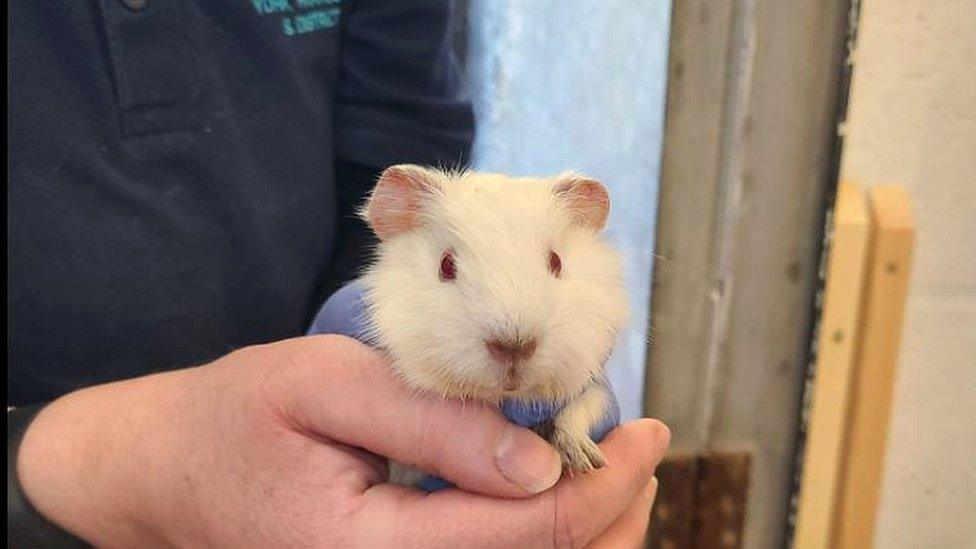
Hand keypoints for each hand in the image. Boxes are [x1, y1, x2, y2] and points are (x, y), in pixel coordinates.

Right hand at [17, 335, 669, 547]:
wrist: (173, 474)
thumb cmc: (240, 417)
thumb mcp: (325, 386)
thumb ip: (430, 423)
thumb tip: (539, 460)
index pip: (528, 535)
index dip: (605, 483)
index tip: (648, 432)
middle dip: (616, 516)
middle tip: (643, 448)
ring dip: (592, 533)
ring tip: (618, 470)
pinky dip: (544, 539)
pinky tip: (556, 493)